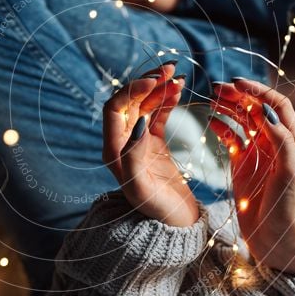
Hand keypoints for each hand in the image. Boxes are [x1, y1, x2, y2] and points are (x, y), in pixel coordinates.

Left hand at [102, 63, 198, 226]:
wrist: (177, 227)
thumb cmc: (159, 212)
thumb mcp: (143, 188)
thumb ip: (134, 156)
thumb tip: (137, 122)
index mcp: (114, 151)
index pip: (114, 108)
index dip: (131, 89)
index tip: (155, 80)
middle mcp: (122, 143)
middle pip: (129, 101)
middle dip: (147, 82)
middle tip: (170, 68)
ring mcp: (139, 142)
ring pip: (144, 104)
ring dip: (159, 87)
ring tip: (178, 75)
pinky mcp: (154, 144)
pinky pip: (158, 115)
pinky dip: (168, 100)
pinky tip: (180, 89)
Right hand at [209, 78, 294, 280]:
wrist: (279, 240)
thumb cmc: (289, 207)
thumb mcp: (290, 172)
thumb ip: (281, 140)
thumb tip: (265, 111)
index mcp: (292, 140)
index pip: (276, 105)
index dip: (258, 91)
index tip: (237, 83)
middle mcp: (275, 142)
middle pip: (256, 109)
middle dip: (238, 95)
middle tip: (217, 87)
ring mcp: (257, 153)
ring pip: (241, 121)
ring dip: (228, 107)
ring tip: (211, 98)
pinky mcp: (242, 166)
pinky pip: (230, 140)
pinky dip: (220, 128)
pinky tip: (210, 121)